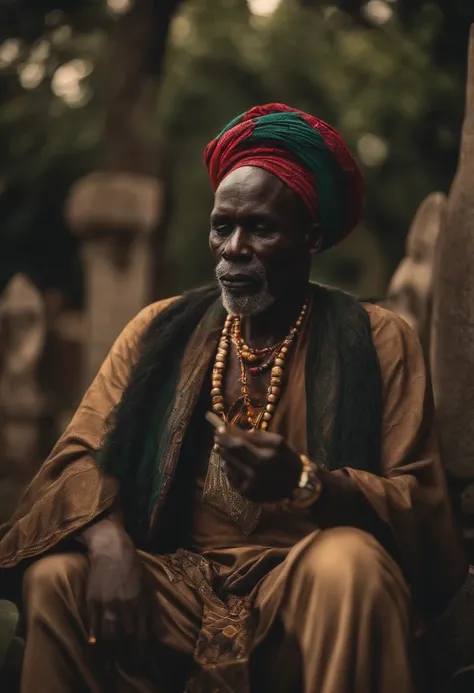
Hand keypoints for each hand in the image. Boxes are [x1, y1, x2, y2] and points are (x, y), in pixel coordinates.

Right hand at [82, 518, 146, 664]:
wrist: (112, 551)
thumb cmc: (134, 568)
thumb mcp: (149, 586)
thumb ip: (151, 610)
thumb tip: (155, 633)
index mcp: (140, 602)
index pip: (141, 635)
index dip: (140, 653)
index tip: (139, 664)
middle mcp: (124, 605)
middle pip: (124, 639)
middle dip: (125, 656)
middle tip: (126, 667)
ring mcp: (107, 604)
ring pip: (107, 635)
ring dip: (109, 653)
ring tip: (110, 664)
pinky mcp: (92, 601)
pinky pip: (92, 625)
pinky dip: (94, 639)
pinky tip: (95, 647)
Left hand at [215, 424, 301, 502]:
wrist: (295, 485)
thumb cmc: (287, 460)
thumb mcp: (279, 443)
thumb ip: (259, 436)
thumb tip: (238, 431)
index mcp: (269, 452)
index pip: (241, 441)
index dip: (228, 434)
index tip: (219, 427)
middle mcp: (260, 467)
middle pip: (233, 451)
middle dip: (223, 442)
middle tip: (216, 435)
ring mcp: (252, 481)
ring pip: (229, 463)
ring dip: (223, 453)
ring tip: (220, 447)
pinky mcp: (247, 492)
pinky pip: (231, 476)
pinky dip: (227, 467)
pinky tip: (228, 462)